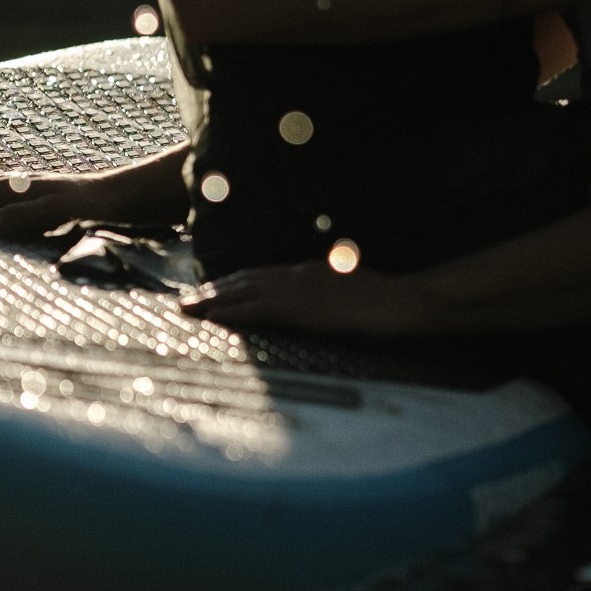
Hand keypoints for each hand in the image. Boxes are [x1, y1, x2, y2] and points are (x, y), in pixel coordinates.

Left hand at [183, 258, 438, 338]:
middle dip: (214, 290)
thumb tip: (319, 308)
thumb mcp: (352, 294)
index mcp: (310, 273)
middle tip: (187, 299)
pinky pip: (257, 308)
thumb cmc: (387, 303)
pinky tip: (212, 317)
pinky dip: (231, 311)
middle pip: (245, 280)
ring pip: (243, 291)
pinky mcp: (301, 307)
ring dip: (212, 299)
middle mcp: (298, 275)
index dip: (234, 283)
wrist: (404, 303)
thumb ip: (330, 297)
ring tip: (188, 307)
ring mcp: (298, 289)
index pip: (262, 276)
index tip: (212, 290)